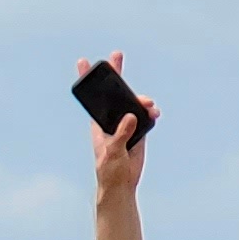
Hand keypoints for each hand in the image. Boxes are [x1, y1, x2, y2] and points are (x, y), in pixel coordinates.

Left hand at [80, 51, 155, 199]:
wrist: (122, 184)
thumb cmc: (109, 170)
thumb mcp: (112, 153)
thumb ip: (120, 135)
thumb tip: (131, 117)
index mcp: (98, 124)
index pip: (94, 99)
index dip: (88, 81)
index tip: (84, 61)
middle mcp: (112, 120)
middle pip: (116, 94)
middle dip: (117, 75)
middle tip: (116, 55)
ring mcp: (126, 124)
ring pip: (134, 103)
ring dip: (142, 101)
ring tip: (149, 105)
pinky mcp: (139, 131)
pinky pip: (147, 116)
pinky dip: (151, 113)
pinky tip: (154, 114)